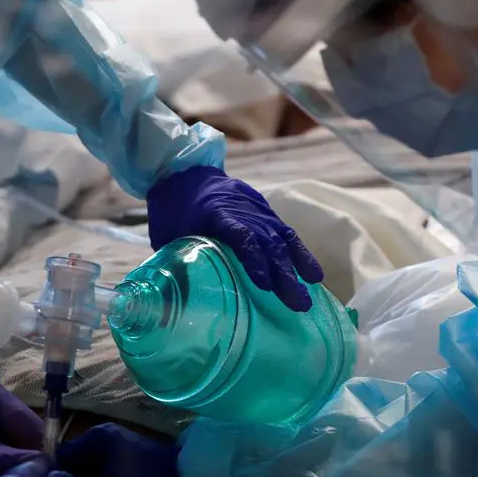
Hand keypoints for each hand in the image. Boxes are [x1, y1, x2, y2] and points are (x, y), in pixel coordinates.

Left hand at [146, 166, 323, 310]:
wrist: (182, 171)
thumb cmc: (171, 208)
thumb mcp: (166, 236)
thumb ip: (177, 265)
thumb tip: (174, 305)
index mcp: (215, 212)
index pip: (241, 235)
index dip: (254, 259)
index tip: (265, 285)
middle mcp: (242, 208)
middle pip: (268, 240)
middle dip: (284, 274)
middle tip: (297, 303)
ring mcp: (256, 207)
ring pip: (281, 236)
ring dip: (296, 266)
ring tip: (308, 292)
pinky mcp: (264, 209)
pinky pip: (285, 231)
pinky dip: (298, 252)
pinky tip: (311, 273)